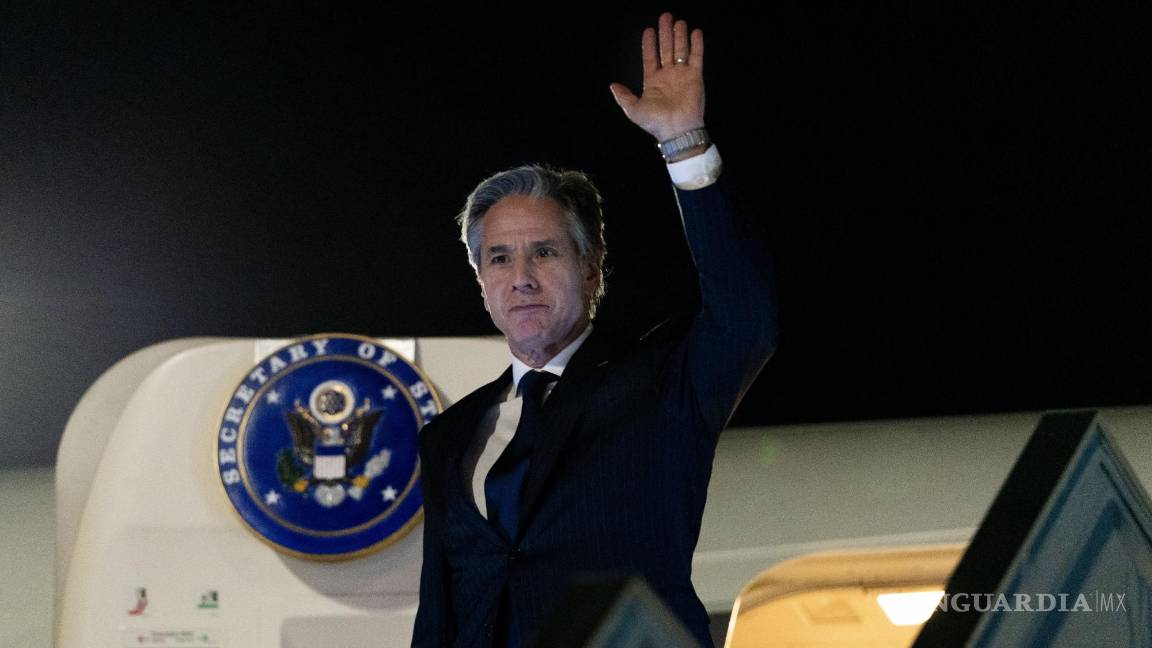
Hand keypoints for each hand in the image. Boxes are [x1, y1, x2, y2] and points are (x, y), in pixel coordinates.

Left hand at [609, 12, 705, 143]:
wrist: (677, 130)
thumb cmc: (655, 122)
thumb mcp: (633, 110)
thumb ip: (623, 96)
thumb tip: (612, 85)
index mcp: (652, 82)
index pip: (650, 57)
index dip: (648, 44)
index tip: (648, 30)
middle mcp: (668, 75)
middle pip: (666, 49)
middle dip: (665, 33)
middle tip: (665, 16)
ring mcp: (682, 75)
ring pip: (680, 50)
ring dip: (679, 35)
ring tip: (678, 22)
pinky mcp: (695, 76)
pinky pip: (696, 57)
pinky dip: (696, 45)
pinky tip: (695, 32)